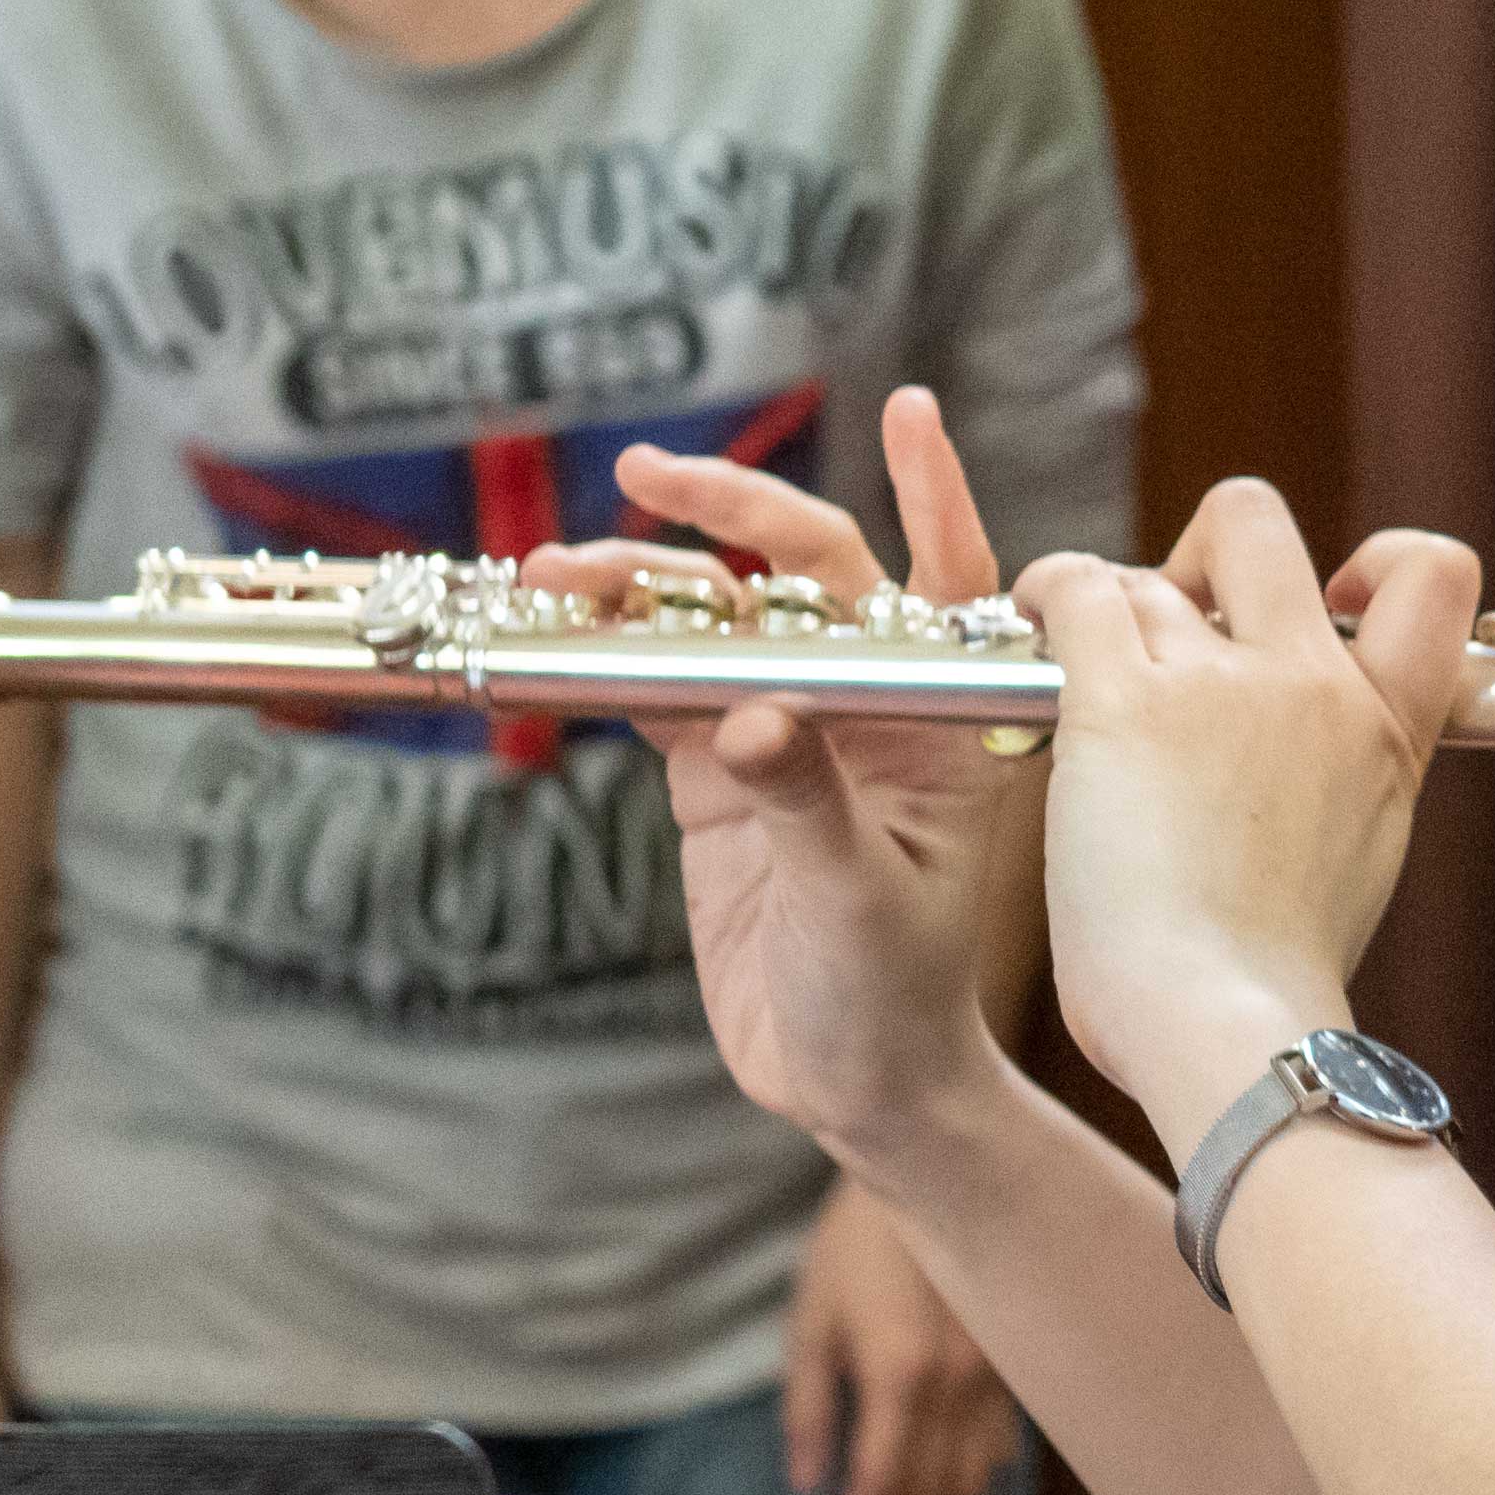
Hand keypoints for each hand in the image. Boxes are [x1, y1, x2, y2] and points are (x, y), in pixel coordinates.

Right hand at [584, 387, 1037, 1159]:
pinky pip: (659, 682)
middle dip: (728, 514)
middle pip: (804, 576)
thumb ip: (806, 802)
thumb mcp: (859, 903)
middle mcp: (871, 704)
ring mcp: (789, 729)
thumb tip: (750, 715)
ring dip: (641, 585)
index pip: (943, 578)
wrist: (855, 1085)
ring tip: (557, 571)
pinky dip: (607, 648)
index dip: (931, 491)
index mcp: (944, 718)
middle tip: (645, 474)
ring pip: (716, 622)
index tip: (907, 410)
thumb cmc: (896, 1000)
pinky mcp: (720, 771)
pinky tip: (550, 620)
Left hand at [782, 1175, 1020, 1494]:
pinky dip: (967, 1479)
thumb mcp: (812, 1320)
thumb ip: (810, 1407)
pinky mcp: (1014, 1369)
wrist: (934, 1175)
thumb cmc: (856, 1243)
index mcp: (900, 1375)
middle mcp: (957, 1388)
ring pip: (973, 1480)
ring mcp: (995, 1380)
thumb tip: (808, 1481)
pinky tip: (939, 1479)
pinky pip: (998, 1448)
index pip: (885, 1484)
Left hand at [1021, 483, 1481, 1143]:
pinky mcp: (1125, 702)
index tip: (1323, 607)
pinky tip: (1033, 638)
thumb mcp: (1359, 861)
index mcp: (1385, 729)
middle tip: (1167, 626)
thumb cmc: (1273, 981)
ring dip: (1102, 614)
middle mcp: (1312, 684)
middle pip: (1253, 523)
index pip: (1436, 575)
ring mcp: (1221, 685)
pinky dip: (1045, 602)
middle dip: (1199, 554)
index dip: (1376, 563)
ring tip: (1078, 677)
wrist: (1230, 1030)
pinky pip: (1076, 594)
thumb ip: (1344, 778)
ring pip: (1140, 578)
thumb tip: (1300, 756)